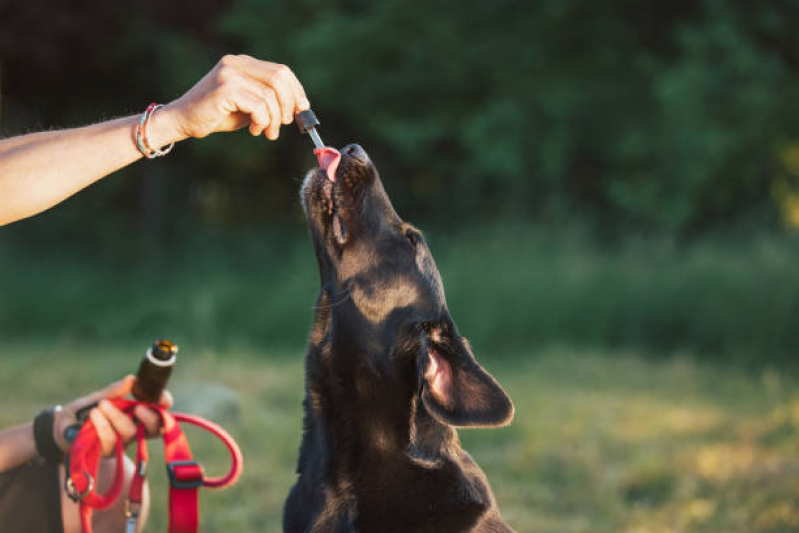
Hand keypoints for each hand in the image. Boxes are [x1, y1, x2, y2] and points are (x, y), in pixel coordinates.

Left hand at [53, 375, 173, 456]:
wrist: (60, 429)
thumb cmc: (83, 411)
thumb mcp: (97, 397)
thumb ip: (114, 391)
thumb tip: (131, 379)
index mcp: (137, 412)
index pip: (159, 409)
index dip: (164, 403)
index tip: (161, 398)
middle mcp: (135, 428)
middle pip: (154, 428)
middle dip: (150, 418)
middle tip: (138, 407)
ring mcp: (123, 442)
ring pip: (130, 432)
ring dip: (117, 417)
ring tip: (101, 406)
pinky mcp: (109, 452)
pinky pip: (111, 440)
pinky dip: (102, 426)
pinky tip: (93, 416)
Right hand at [162, 54, 310, 141]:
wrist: (183, 121)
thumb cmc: (217, 115)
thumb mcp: (248, 105)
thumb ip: (268, 100)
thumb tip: (299, 107)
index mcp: (243, 63)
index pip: (281, 71)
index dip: (296, 91)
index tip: (302, 109)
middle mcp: (236, 63)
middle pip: (279, 79)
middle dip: (288, 105)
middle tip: (286, 124)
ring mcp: (230, 74)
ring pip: (270, 95)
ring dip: (275, 119)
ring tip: (268, 132)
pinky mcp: (225, 89)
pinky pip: (258, 106)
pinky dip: (262, 121)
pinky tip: (254, 130)